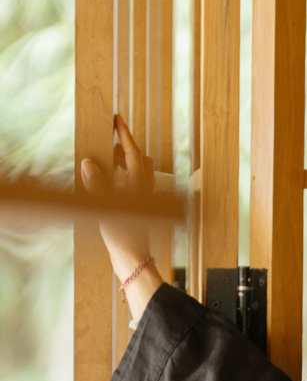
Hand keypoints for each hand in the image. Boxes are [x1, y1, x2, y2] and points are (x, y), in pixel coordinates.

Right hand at [79, 113, 155, 279]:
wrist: (133, 261)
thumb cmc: (122, 237)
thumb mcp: (105, 209)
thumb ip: (97, 184)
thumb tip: (88, 163)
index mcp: (139, 186)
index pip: (133, 153)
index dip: (125, 134)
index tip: (117, 118)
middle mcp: (144, 191)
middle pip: (139, 160)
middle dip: (126, 146)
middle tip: (111, 135)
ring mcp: (142, 200)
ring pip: (138, 172)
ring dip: (125, 161)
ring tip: (110, 154)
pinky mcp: (138, 209)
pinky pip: (132, 184)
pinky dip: (123, 175)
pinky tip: (111, 179)